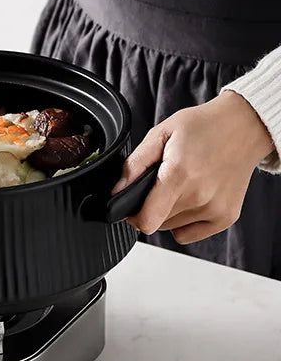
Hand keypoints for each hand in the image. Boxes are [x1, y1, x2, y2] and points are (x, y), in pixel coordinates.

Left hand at [113, 91, 273, 242]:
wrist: (243, 126)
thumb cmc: (203, 127)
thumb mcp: (160, 134)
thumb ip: (134, 165)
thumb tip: (116, 190)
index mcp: (179, 175)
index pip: (147, 220)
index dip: (132, 216)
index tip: (130, 206)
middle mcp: (199, 196)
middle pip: (156, 223)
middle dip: (150, 207)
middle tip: (159, 184)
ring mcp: (215, 209)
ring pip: (171, 227)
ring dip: (167, 213)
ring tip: (179, 186)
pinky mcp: (227, 217)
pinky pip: (190, 234)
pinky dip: (184, 222)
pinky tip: (191, 199)